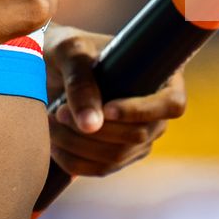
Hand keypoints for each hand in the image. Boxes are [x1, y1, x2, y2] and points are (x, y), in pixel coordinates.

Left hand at [44, 26, 186, 176]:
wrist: (47, 67)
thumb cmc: (66, 49)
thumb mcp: (71, 51)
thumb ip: (81, 82)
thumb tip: (92, 126)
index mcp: (160, 75)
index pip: (172, 104)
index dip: (142, 111)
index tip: (107, 109)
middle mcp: (155, 111)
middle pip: (138, 135)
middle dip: (96, 129)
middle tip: (58, 111)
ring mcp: (138, 137)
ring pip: (116, 156)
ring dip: (78, 144)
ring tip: (51, 120)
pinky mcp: (116, 156)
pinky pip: (99, 169)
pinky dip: (72, 159)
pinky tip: (54, 140)